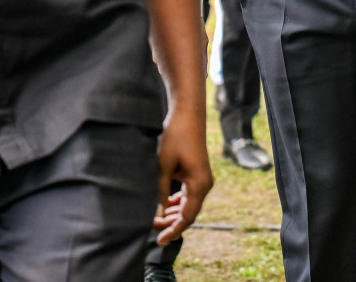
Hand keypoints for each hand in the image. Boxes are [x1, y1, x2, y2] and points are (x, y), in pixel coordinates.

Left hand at [152, 106, 211, 243]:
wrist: (187, 114)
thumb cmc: (175, 137)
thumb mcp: (163, 166)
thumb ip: (159, 192)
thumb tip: (155, 214)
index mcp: (199, 185)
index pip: (187, 218)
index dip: (173, 231)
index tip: (159, 240)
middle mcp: (204, 185)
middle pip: (188, 214)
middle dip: (170, 223)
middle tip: (150, 227)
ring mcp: (202, 179)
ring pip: (188, 206)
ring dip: (173, 214)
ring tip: (155, 219)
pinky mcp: (197, 174)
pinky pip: (188, 196)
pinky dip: (176, 203)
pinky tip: (164, 205)